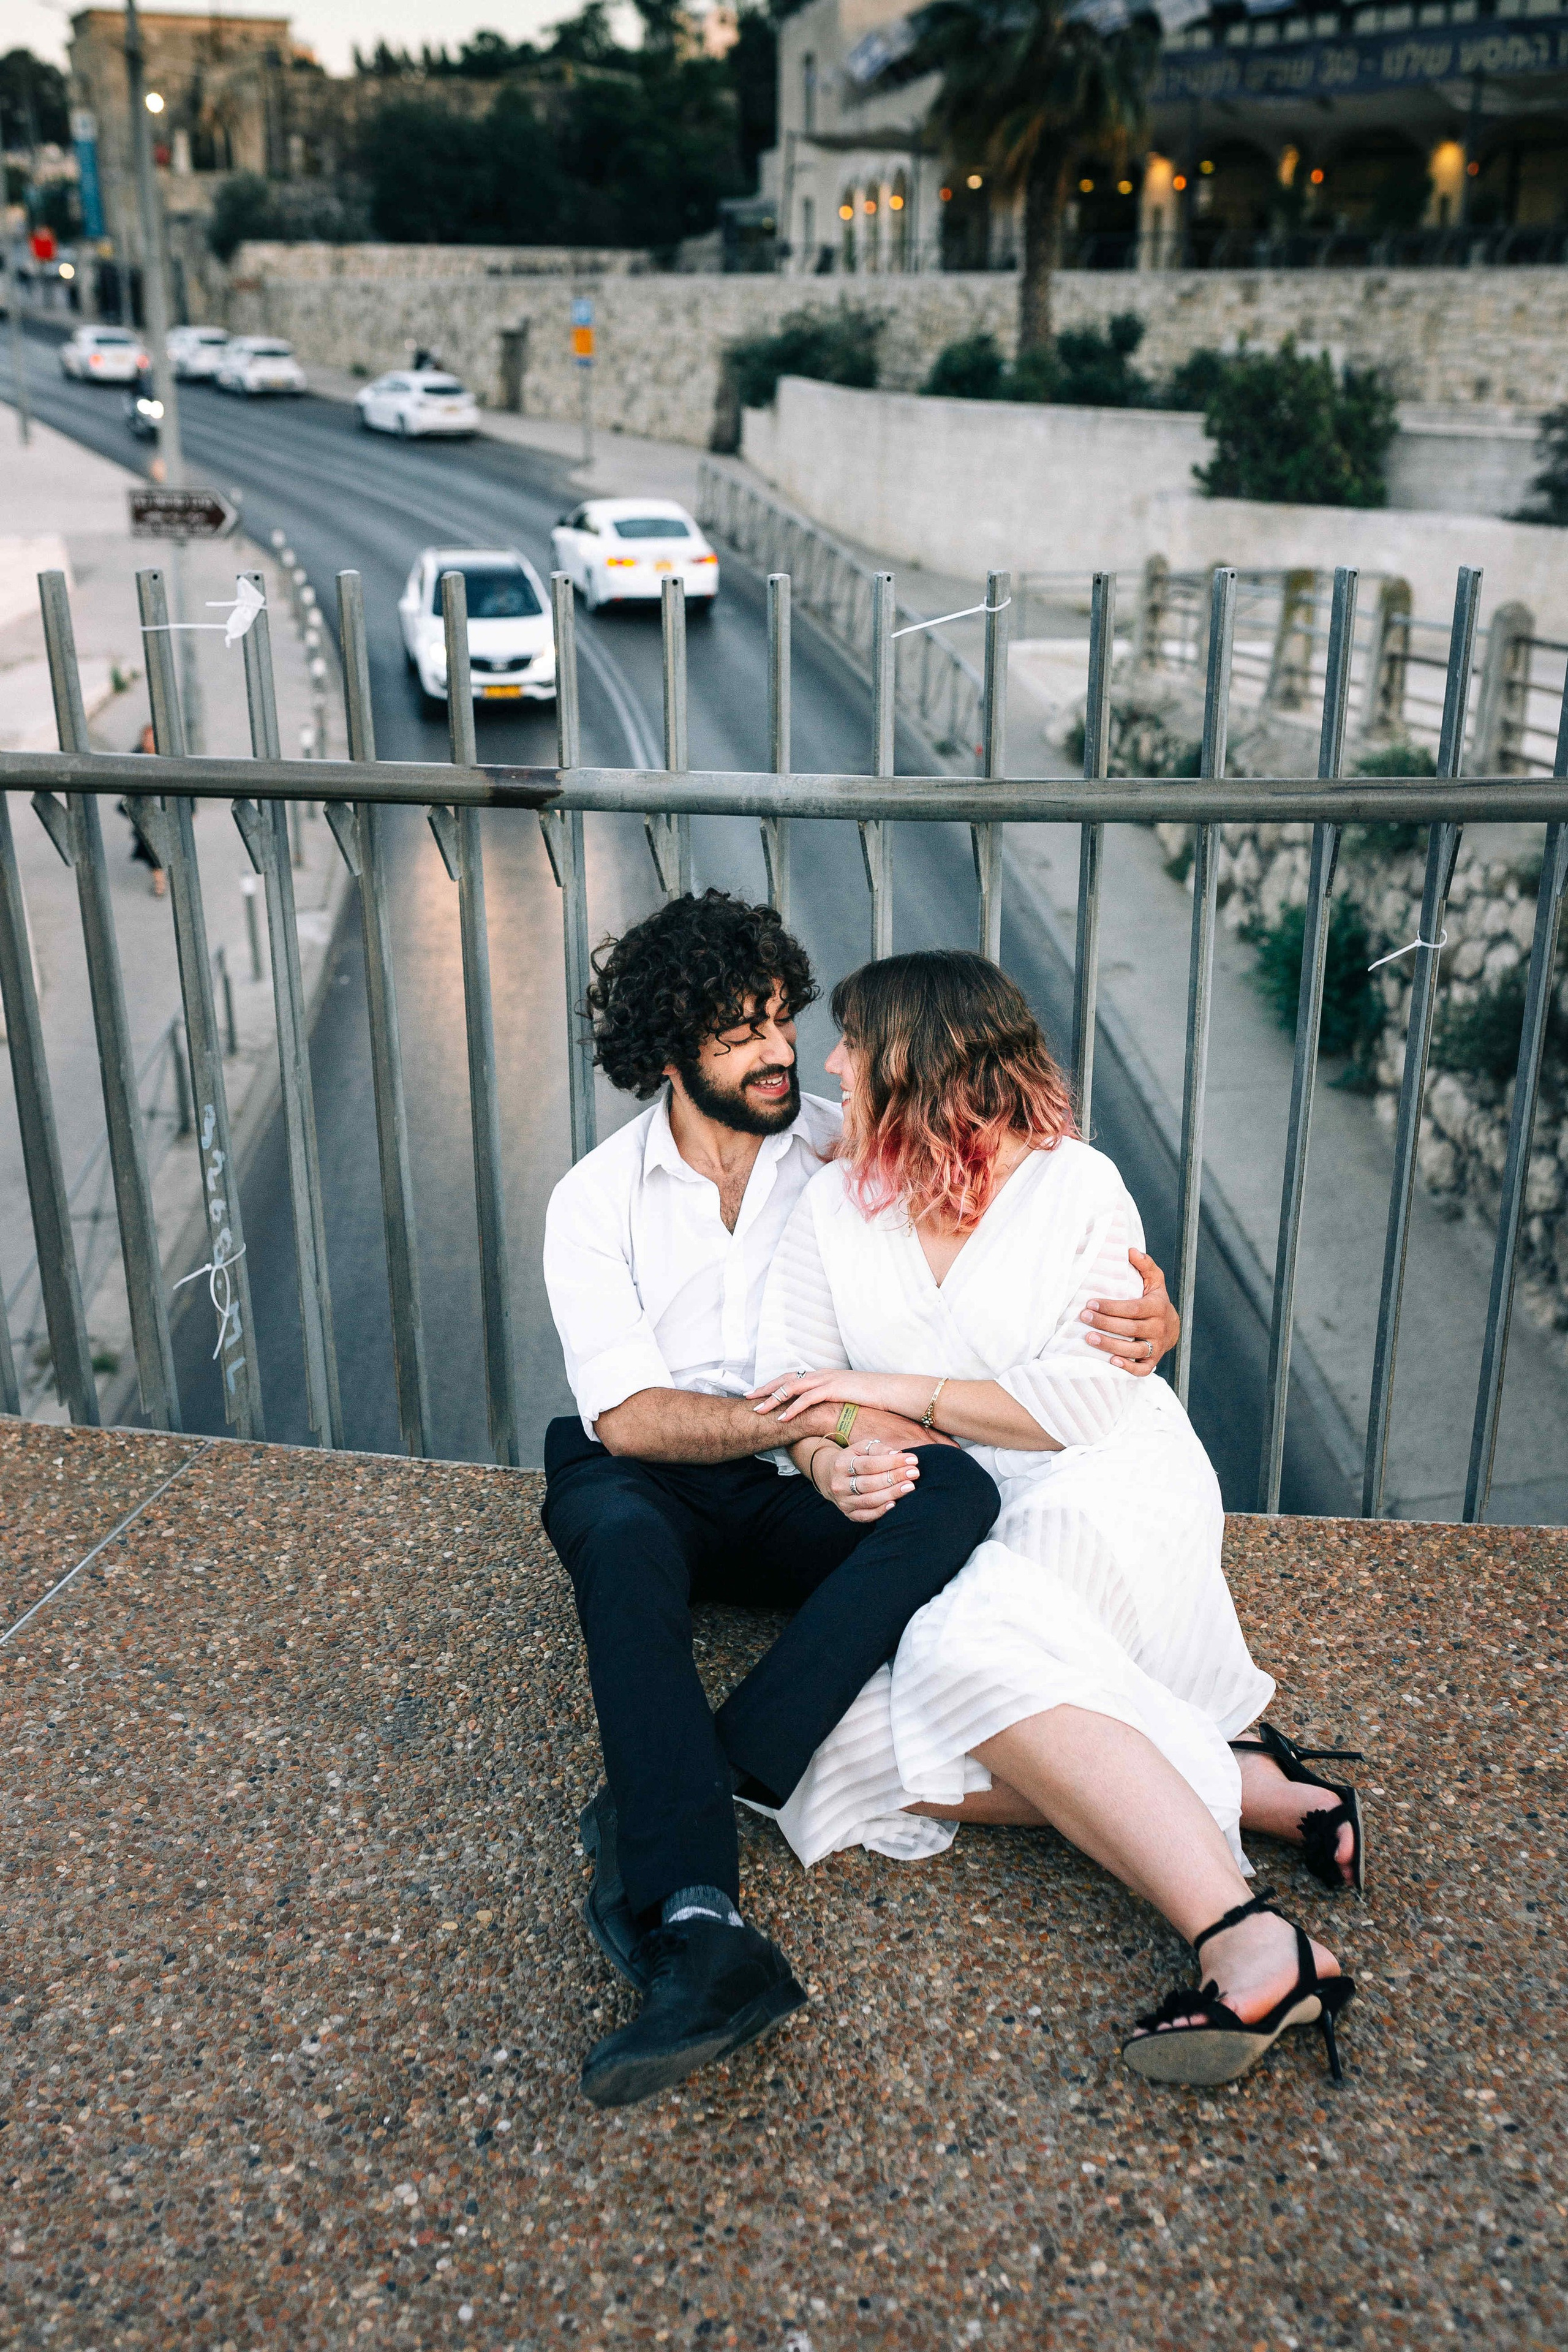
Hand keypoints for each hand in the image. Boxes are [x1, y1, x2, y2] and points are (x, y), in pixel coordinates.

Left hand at [749, 1367, 926, 1425]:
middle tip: (747, 1397)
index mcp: (824, 1375)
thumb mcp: (849, 1399)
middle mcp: (822, 1374)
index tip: (758, 1393)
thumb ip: (833, 1403)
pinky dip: (792, 1408)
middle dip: (765, 1388)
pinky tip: (781, 1418)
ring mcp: (827, 1380)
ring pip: (792, 1387)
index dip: (774, 1384)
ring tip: (758, 1411)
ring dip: (773, 1399)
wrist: (893, 1391)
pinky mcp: (834, 1389)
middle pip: (786, 1379)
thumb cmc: (874, 1398)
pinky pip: (807, 1399)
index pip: (793, 1377)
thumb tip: (823, 1414)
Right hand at [806, 1436, 920, 1522]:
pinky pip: (866, 1515)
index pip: (870, 1464)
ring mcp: (843, 1501)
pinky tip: (894, 1504)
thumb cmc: (853, 1460)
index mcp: (842, 1464)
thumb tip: (897, 1454)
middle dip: (895, 1477)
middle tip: (914, 1473)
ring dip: (892, 1494)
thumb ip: (878, 1449)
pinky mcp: (848, 1513)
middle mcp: (840, 1484)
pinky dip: (880, 1511)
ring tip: (910, 1487)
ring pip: (869, 1500)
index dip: (892, 1462)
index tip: (912, 1460)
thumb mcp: (860, 1448)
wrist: (828, 1477)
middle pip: (870, 1483)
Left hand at [1080, 1247, 1179, 1375]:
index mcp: (1156, 1307)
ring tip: (1089, 1338)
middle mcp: (1158, 1327)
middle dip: (1105, 1323)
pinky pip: (1141, 1369)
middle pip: (1130, 1328)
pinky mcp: (1153, 1361)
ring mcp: (1156, 1346)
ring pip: (1133, 1349)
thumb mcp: (1155, 1281)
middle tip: (1084, 1318)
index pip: (1132, 1308)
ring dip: (1110, 1345)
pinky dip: (1128, 1367)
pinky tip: (1111, 1361)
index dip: (1111, 1307)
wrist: (1173, 1328)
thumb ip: (1145, 1265)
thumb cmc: (1156, 1301)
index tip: (1090, 1303)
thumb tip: (1130, 1250)